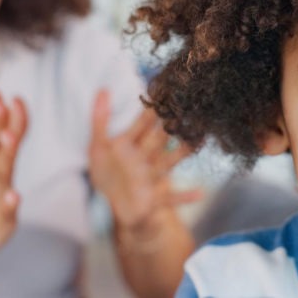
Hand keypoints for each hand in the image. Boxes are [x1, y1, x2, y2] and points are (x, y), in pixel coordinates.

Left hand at [88, 90, 198, 233]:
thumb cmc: (105, 175)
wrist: (109, 208)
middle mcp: (143, 158)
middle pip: (159, 139)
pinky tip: (200, 193)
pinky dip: (184, 196)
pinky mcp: (152, 198)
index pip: (143, 123)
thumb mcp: (97, 148)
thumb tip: (103, 89)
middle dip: (171, 126)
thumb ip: (99, 120)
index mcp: (129, 145)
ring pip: (168, 162)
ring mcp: (149, 178)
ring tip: (198, 142)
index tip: (165, 92)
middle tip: (187, 109)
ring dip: (182, 153)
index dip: (152, 109)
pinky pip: (169, 198)